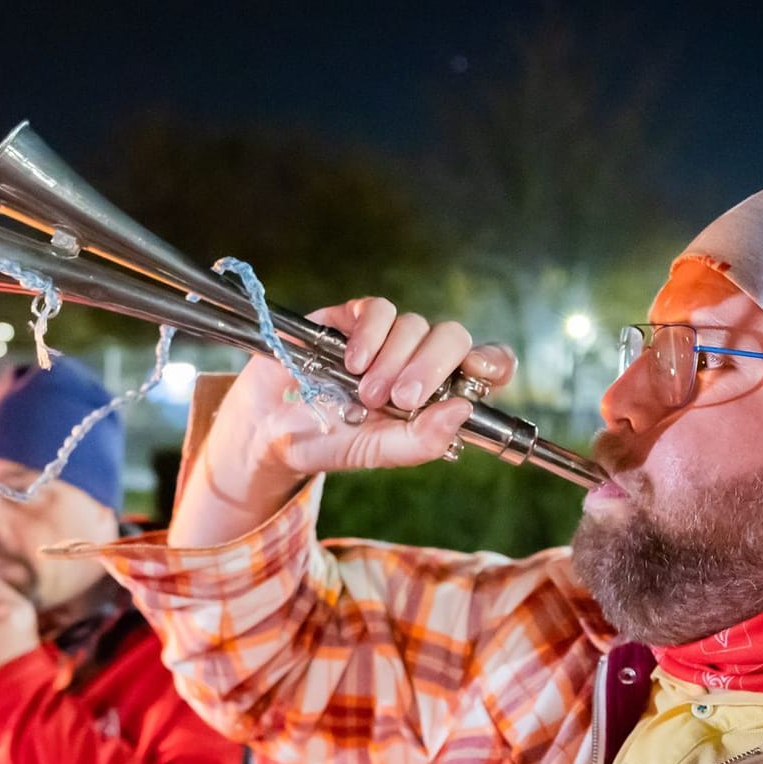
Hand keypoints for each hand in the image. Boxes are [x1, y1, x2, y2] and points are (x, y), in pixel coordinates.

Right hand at [172, 298, 512, 546]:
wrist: (269, 431)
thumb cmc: (330, 443)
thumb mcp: (376, 452)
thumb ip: (420, 440)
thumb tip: (462, 410)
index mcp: (436, 392)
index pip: (484, 364)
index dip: (493, 361)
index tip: (481, 371)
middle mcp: (417, 359)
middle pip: (452, 338)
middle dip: (431, 367)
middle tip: (401, 400)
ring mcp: (386, 336)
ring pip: (415, 325)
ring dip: (393, 361)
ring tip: (363, 395)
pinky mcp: (352, 318)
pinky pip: (378, 311)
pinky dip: (371, 335)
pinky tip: (352, 363)